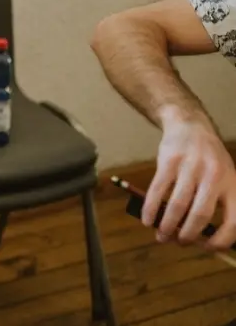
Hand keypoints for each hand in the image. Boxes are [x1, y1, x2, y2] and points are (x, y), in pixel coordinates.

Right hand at [144, 115, 235, 249]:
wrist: (191, 126)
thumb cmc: (209, 159)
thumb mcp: (224, 178)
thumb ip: (218, 204)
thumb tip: (204, 238)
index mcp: (233, 185)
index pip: (233, 221)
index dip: (220, 241)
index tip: (207, 247)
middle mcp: (215, 176)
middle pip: (200, 215)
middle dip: (187, 235)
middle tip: (178, 243)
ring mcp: (191, 167)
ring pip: (177, 205)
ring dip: (167, 225)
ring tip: (161, 235)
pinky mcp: (168, 161)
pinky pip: (157, 190)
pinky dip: (150, 208)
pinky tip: (147, 219)